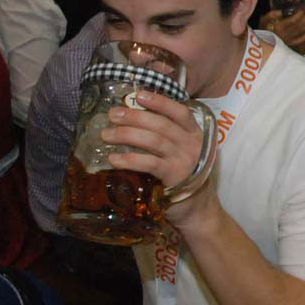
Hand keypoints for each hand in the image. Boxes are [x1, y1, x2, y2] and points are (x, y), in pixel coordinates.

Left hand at [102, 90, 212, 222]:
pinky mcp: (175, 177)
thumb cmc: (184, 176)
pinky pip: (150, 163)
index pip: (180, 112)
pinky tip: (114, 159)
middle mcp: (193, 145)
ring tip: (107, 135)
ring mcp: (185, 160)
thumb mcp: (181, 152)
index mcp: (195, 134)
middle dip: (134, 117)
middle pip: (161, 124)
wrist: (197, 209)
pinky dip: (130, 159)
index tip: (138, 95)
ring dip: (127, 135)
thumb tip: (133, 119)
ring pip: (153, 141)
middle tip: (113, 115)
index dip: (159, 102)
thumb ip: (167, 136)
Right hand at [261, 7, 304, 51]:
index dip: (299, 15)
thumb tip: (281, 11)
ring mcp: (288, 40)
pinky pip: (300, 40)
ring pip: (301, 32)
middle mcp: (285, 34)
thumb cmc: (262, 29)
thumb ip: (272, 15)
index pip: (293, 21)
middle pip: (299, 26)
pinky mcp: (290, 44)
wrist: (261, 43)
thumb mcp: (264, 20)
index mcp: (279, 28)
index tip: (303, 9)